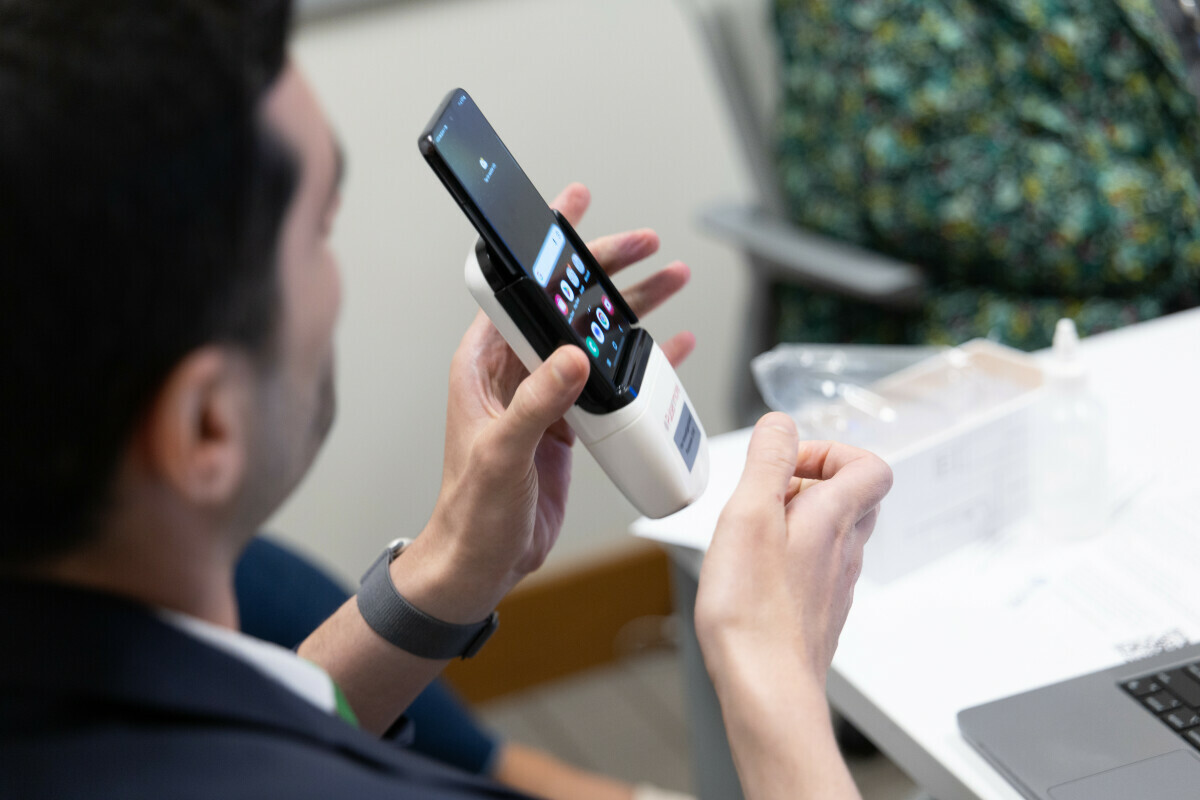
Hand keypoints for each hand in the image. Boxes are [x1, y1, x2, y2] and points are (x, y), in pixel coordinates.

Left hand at [394, 184, 694, 621]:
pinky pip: (609, 380)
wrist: (481, 565)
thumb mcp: (501, 454)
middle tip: (645, 245)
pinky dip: (641, 362)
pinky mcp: (568, 423)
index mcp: (484, 365)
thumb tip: (573, 358)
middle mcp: (514, 372)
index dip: (545, 246)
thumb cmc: (470, 513)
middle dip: (604, 270)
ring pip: (592, 336)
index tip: (570, 208)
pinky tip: (671, 345)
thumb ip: (535, 405)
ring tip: (671, 281)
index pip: (516, 288)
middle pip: (565, 304)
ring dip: (630, 310)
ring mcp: (544, 395)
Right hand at [695, 413, 892, 691]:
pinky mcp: (816, 612)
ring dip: (796, 519)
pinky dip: (788, 556)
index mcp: (835, 519)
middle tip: (771, 491)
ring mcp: (834, 585)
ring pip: (833, 534)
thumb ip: (768, 461)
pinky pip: (815, 568)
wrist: (765, 688)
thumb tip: (781, 425)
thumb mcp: (749, 514)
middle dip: (811, 482)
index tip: (788, 462)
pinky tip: (753, 573)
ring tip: (752, 531)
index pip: (870, 466)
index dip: (831, 450)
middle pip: (854, 497)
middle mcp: (844, 551)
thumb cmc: (754, 612)